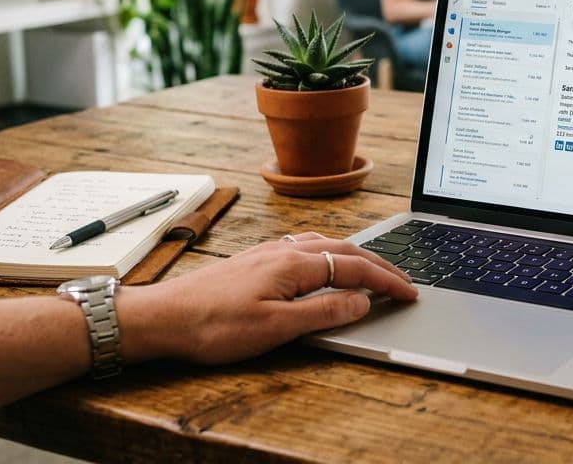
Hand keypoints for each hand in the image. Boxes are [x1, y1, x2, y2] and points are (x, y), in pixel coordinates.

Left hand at [118, 233, 417, 364]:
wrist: (162, 318)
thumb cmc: (213, 326)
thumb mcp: (275, 328)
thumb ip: (323, 313)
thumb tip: (361, 300)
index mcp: (294, 264)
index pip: (355, 268)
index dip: (387, 280)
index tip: (410, 292)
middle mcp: (284, 250)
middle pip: (345, 250)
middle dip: (379, 264)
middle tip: (403, 280)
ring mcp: (268, 251)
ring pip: (325, 244)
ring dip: (356, 256)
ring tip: (374, 269)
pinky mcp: (255, 259)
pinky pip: (306, 246)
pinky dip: (330, 253)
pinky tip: (324, 262)